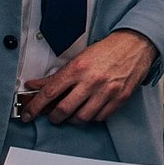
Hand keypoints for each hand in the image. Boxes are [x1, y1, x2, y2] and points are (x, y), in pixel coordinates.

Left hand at [22, 32, 157, 125]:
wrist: (136, 45)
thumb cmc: (107, 51)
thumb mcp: (78, 59)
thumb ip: (57, 76)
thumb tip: (35, 86)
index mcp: (77, 69)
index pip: (49, 93)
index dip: (34, 107)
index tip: (28, 115)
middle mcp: (91, 81)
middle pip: (64, 110)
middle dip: (55, 117)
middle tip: (54, 116)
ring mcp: (107, 90)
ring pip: (82, 117)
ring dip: (74, 119)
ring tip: (74, 113)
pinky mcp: (121, 97)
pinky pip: (101, 117)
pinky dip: (92, 117)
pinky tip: (91, 110)